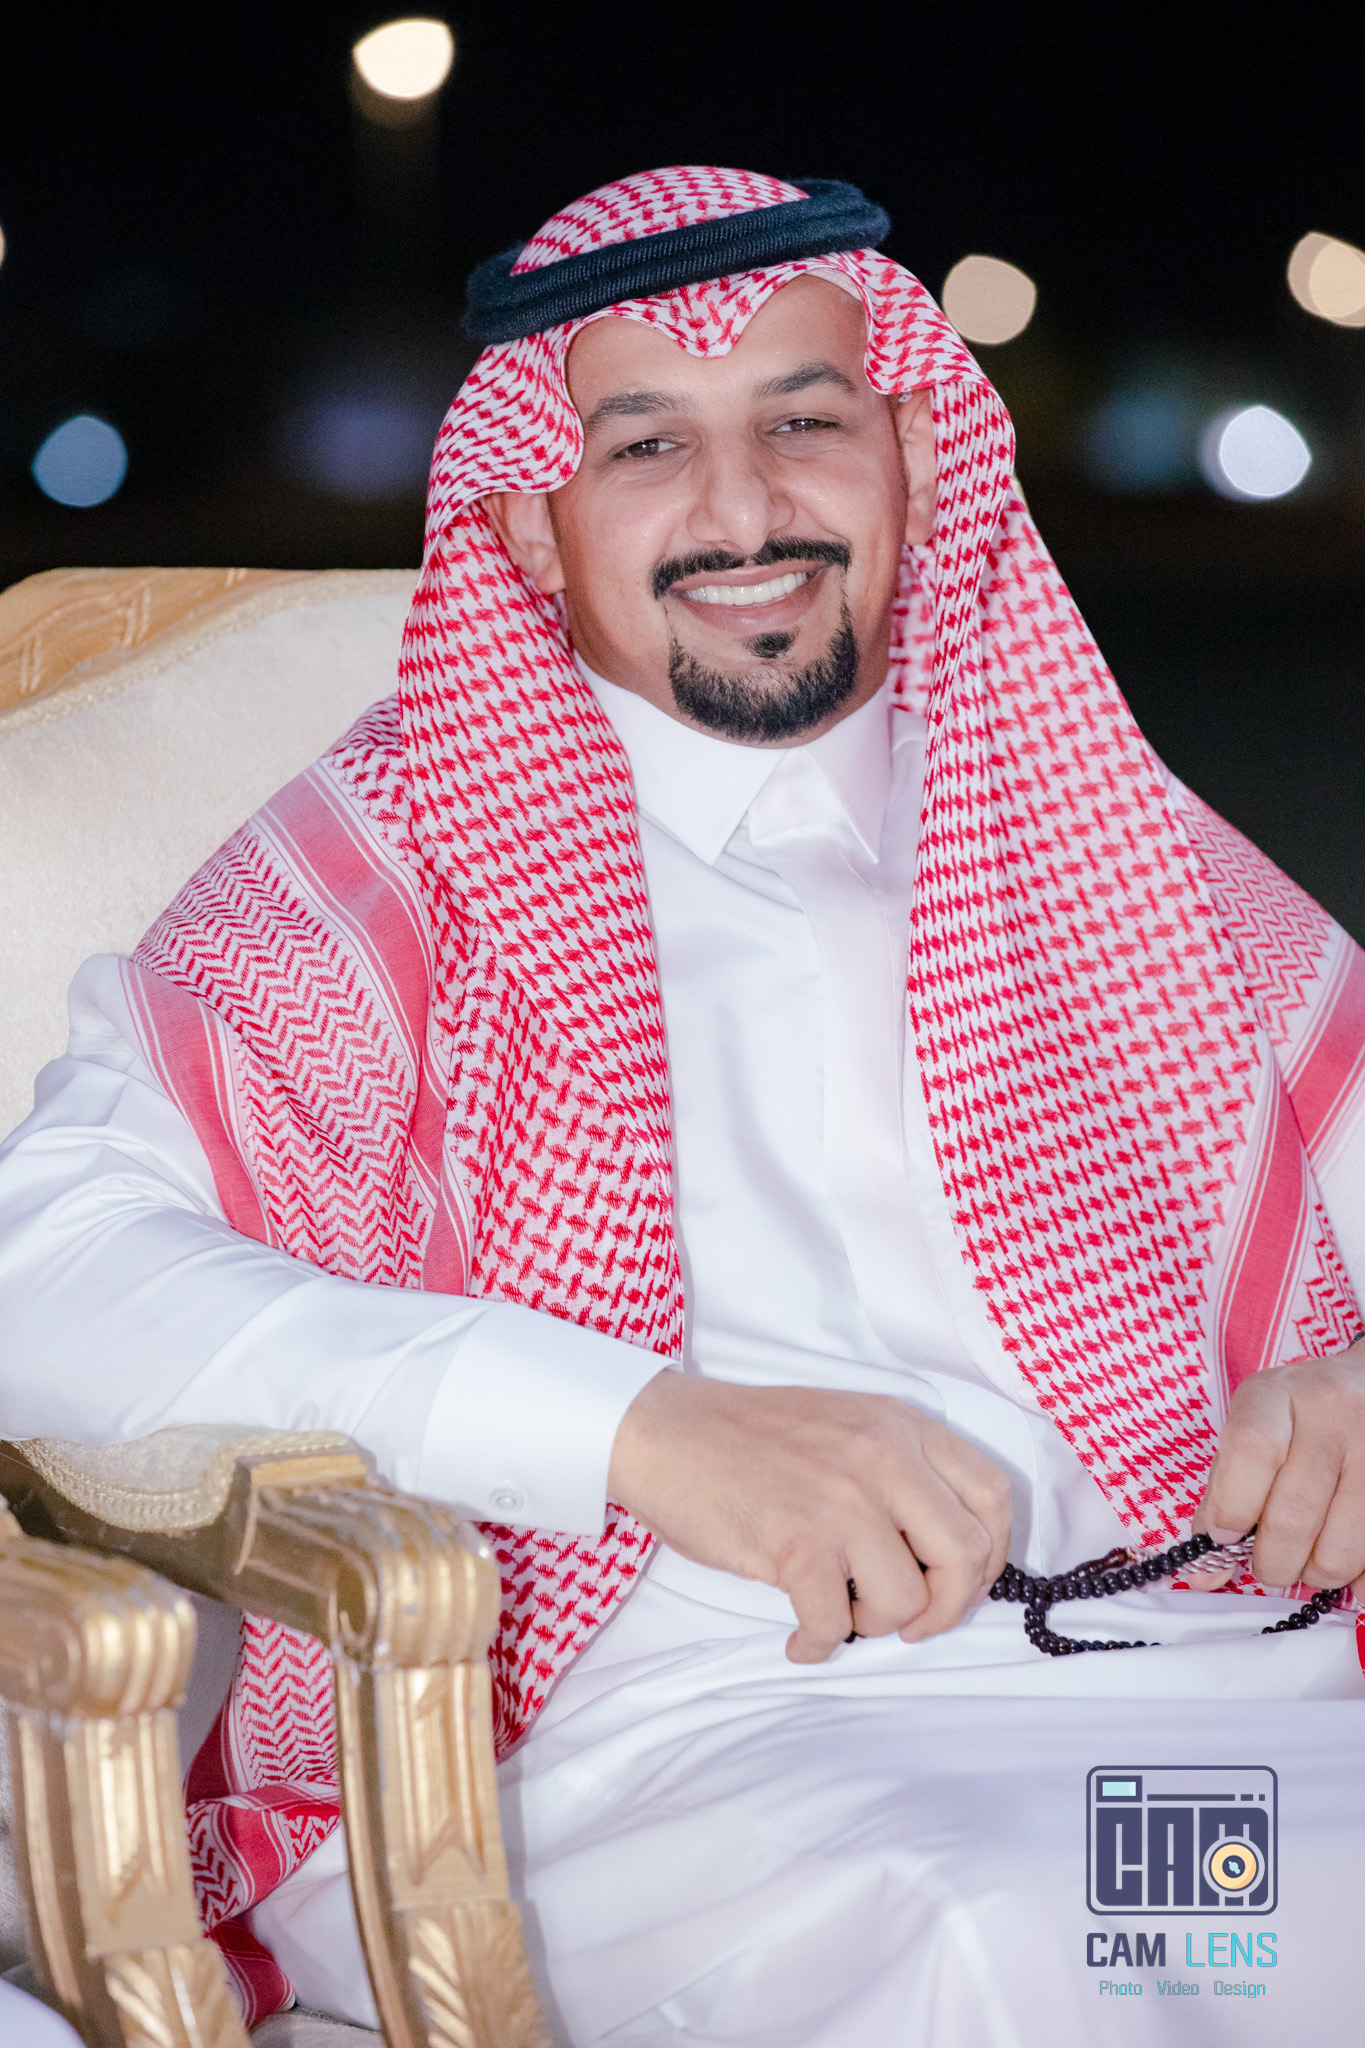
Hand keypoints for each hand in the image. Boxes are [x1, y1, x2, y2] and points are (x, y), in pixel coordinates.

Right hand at [607, 1371, 1012, 1663]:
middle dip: (947, 1607)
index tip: (963, 1582)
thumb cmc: (748, 1437)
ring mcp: (840, 1500)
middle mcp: (882, 1458)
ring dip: (875, 1625)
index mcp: (900, 1427)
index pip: (992, 1496)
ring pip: (905, 1601)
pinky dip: (817, 1644)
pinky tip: (798, 1636)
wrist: (663, 1431)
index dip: (991, 1555)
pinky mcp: (795, 1543)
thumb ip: (899, 1468)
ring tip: (840, 1612)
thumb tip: (944, 1552)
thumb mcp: (845, 1424)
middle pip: (965, 1556)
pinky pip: (833, 1624)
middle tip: (909, 1620)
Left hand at [1193, 1337, 1364, 1594]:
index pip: (1251, 1450)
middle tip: (1270, 1565)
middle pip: (1293, 1516)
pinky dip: (1356, 1579)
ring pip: (1339, 1551)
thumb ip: (1222, 1495)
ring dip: (1316, 1574)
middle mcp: (1332, 1414)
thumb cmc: (1297, 1419)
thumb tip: (1203, 1574)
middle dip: (1273, 1563)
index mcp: (1276, 1395)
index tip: (1226, 1535)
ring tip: (1311, 1557)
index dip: (1232, 1506)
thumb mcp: (1252, 1430)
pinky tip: (1347, 1557)